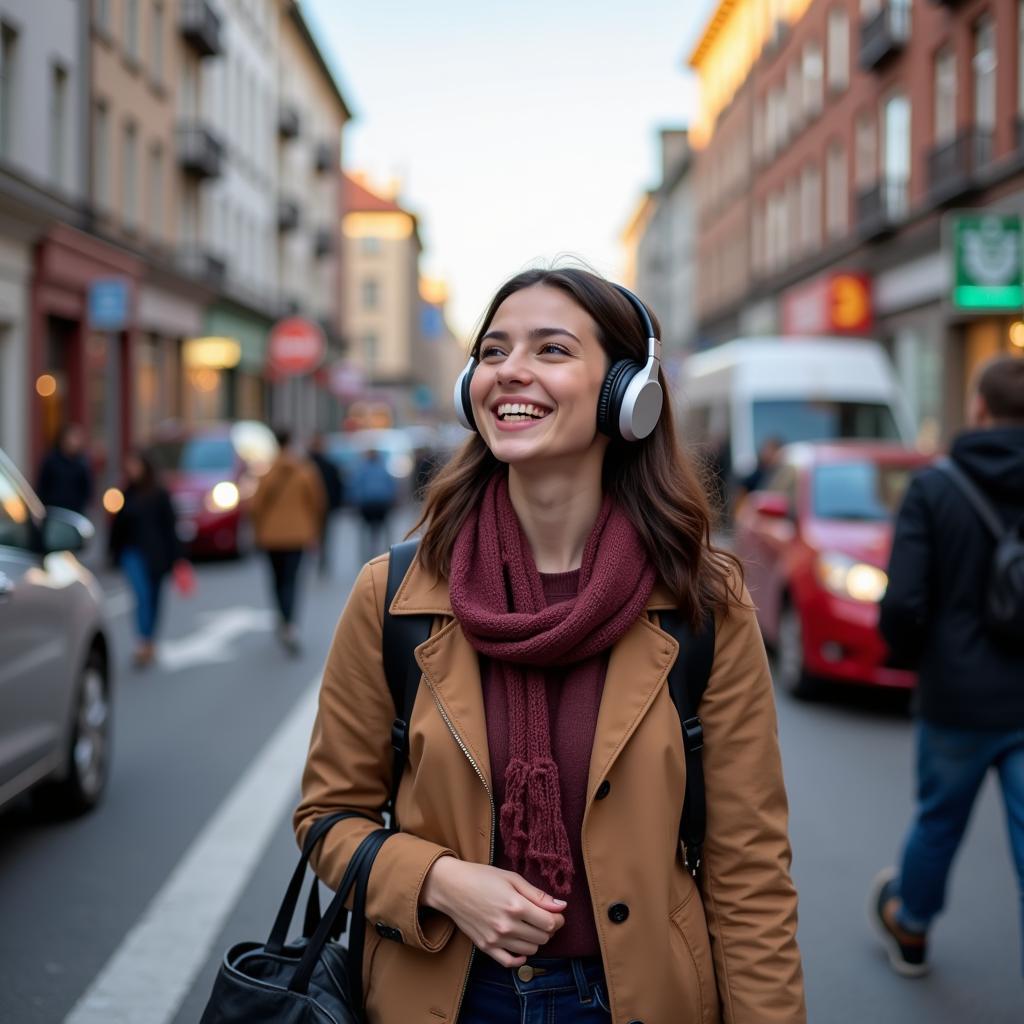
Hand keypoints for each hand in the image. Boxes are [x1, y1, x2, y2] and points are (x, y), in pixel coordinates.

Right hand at [421, 857, 565, 966]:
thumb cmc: (482, 877)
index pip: (550, 923)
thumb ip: (538, 894)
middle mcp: (507, 926)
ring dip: (535, 940)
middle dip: (548, 928)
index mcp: (516, 906)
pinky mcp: (485, 947)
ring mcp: (496, 939)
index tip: (556, 912)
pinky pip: (510, 962)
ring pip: (530, 950)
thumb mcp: (512, 878)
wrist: (451, 887)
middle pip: (542, 938)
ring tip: (529, 926)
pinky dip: (520, 957)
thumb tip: (562, 906)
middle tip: (543, 917)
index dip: (558, 918)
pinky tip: (520, 946)